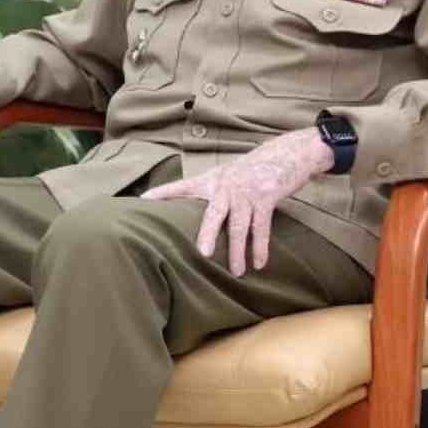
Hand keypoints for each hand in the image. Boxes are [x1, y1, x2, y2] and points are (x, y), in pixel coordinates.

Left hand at [140, 127, 334, 275]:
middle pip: (213, 214)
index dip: (163, 192)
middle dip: (207, 234)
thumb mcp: (224, 174)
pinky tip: (258, 263)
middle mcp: (226, 187)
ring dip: (238, 252)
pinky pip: (262, 229)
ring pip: (239, 227)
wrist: (284, 155)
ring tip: (236, 272)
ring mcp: (246, 194)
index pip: (182, 186)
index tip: (143, 199)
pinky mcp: (266, 200)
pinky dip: (260, 248)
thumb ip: (210, 191)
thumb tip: (194, 213)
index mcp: (211, 180)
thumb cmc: (249, 170)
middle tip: (202, 254)